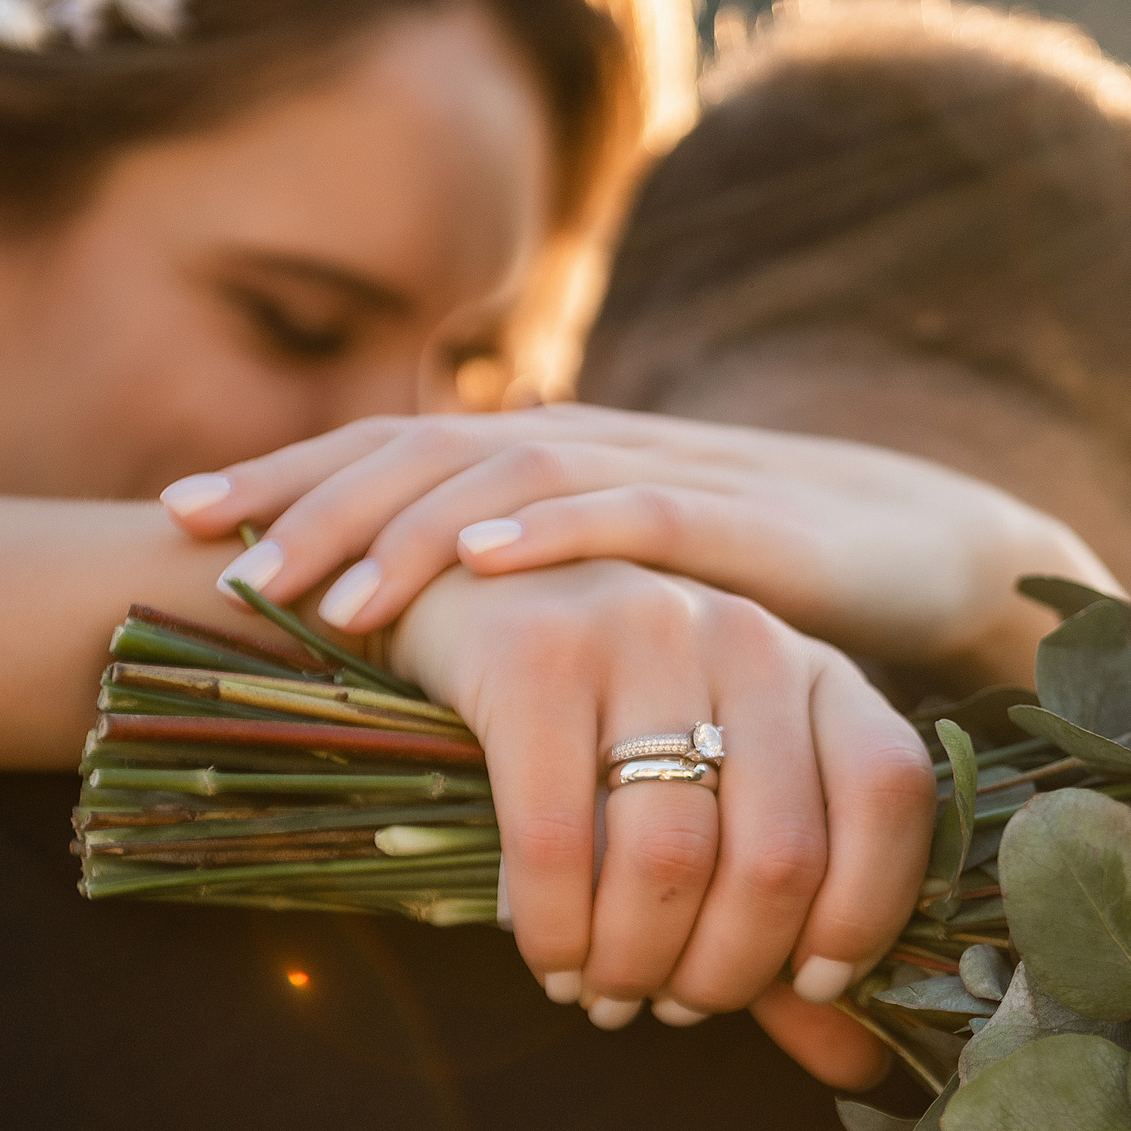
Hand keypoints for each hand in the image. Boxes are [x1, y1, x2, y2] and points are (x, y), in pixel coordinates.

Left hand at [164, 405, 1124, 687]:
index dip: (299, 479)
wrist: (939, 556)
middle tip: (202, 534)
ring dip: (411, 523)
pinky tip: (483, 565)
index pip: (409, 457)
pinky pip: (637, 512)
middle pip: (430, 449)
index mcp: (569, 478)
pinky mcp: (749, 524)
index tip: (191, 519)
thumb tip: (448, 681)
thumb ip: (557, 618)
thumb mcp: (644, 604)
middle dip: (311, 490)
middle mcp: (604, 459)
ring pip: (515, 474)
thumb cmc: (780, 595)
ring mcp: (674, 481)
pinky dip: (556, 533)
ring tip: (320, 582)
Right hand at [392, 560, 932, 1078]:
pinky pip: (553, 835)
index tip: (809, 981)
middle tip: (677, 1008)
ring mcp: (645, 632)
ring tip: (608, 994)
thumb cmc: (621, 722)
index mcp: (820, 669)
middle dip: (726, 971)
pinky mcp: (537, 653)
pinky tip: (553, 962)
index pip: (889, 792)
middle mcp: (749, 638)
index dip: (863, 911)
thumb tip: (860, 1070)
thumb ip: (790, 924)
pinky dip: (554, 929)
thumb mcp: (724, 800)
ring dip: (635, 962)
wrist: (481, 595)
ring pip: (669, 854)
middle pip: (779, 852)